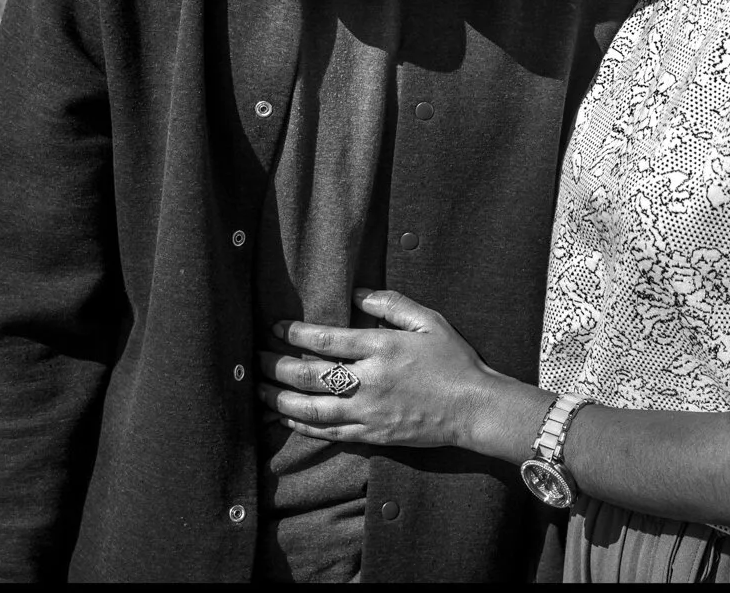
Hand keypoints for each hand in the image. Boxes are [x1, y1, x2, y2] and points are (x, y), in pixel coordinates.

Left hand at [258, 289, 544, 452]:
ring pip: (311, 408)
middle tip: (255, 358)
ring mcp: (368, 412)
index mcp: (381, 348)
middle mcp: (368, 381)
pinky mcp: (371, 435)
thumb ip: (392, 304)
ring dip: (279, 398)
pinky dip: (302, 424)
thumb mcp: (429, 321)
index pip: (326, 339)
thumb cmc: (454, 361)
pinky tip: (286, 416)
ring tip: (258, 390)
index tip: (276, 328)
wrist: (473, 408)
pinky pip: (328, 431)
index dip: (295, 333)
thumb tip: (358, 292)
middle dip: (276, 366)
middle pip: (309, 375)